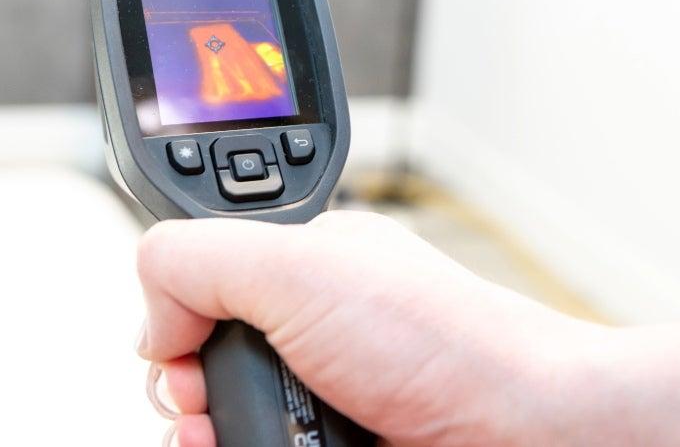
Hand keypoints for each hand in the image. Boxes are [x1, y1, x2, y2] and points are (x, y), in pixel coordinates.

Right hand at [136, 211, 599, 445]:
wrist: (517, 427)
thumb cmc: (442, 341)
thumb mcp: (302, 265)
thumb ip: (200, 260)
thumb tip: (154, 319)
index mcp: (305, 267)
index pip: (199, 285)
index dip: (174, 324)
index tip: (180, 351)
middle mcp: (312, 329)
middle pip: (200, 366)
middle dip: (186, 394)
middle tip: (209, 406)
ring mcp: (325, 393)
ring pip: (224, 423)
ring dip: (211, 439)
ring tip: (242, 440)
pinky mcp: (333, 442)